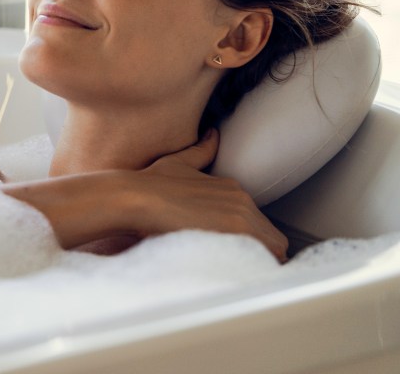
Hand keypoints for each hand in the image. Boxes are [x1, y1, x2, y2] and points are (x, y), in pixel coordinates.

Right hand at [128, 130, 288, 260]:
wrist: (135, 196)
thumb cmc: (149, 184)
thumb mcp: (179, 162)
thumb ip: (201, 151)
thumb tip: (214, 134)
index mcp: (233, 189)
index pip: (258, 222)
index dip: (251, 240)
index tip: (235, 252)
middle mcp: (243, 200)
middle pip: (270, 238)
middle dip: (260, 254)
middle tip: (239, 269)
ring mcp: (241, 216)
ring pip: (273, 249)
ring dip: (259, 262)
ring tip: (239, 274)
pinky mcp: (235, 231)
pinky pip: (263, 257)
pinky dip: (255, 267)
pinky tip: (237, 274)